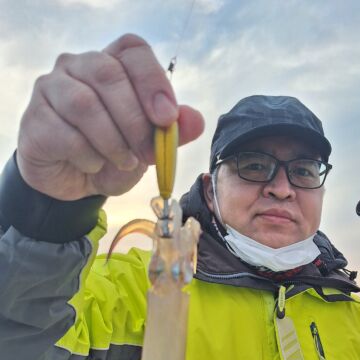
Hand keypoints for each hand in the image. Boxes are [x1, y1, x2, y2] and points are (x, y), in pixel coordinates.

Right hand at [16, 34, 204, 199]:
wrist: (76, 183)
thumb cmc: (113, 155)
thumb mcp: (147, 148)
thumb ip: (171, 133)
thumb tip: (196, 121)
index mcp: (111, 64)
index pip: (132, 50)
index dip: (152, 80)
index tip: (167, 117)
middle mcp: (78, 66)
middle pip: (108, 74)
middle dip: (136, 121)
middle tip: (147, 154)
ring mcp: (52, 88)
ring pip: (85, 103)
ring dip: (112, 141)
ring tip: (123, 161)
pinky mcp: (36, 119)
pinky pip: (64, 133)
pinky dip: (88, 156)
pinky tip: (93, 165)